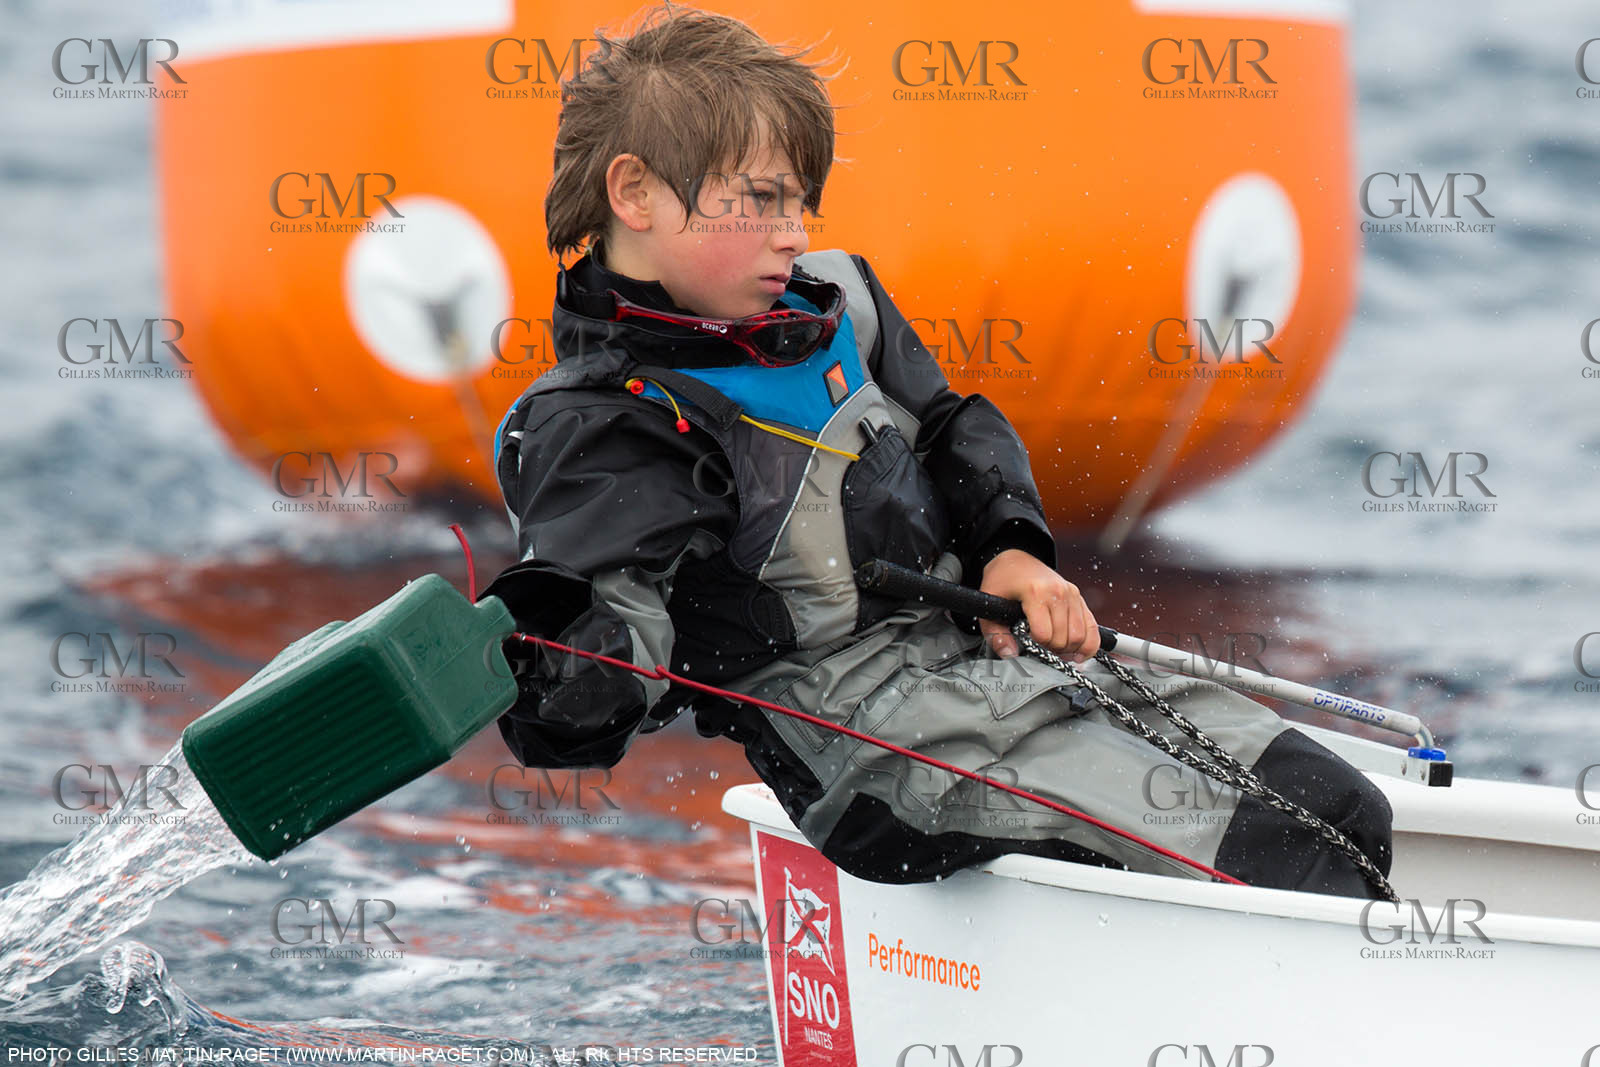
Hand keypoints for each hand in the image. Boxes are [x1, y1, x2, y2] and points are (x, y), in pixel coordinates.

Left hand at [977, 549, 1099, 662]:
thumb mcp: (989, 605)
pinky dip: (1088, 645)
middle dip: (1051, 649)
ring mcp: (1072, 595)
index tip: (1026, 640)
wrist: (1016, 560)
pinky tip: (1077, 654)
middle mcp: (1059, 592)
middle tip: (1039, 646)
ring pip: (1081, 637)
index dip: (1035, 644)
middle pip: (1064, 638)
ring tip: (1054, 649)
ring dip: (1068, 650)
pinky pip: (1092, 629)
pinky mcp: (1080, 598)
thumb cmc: (1002, 581)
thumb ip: (995, 633)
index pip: (1044, 634)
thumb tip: (1009, 654)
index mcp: (1036, 592)